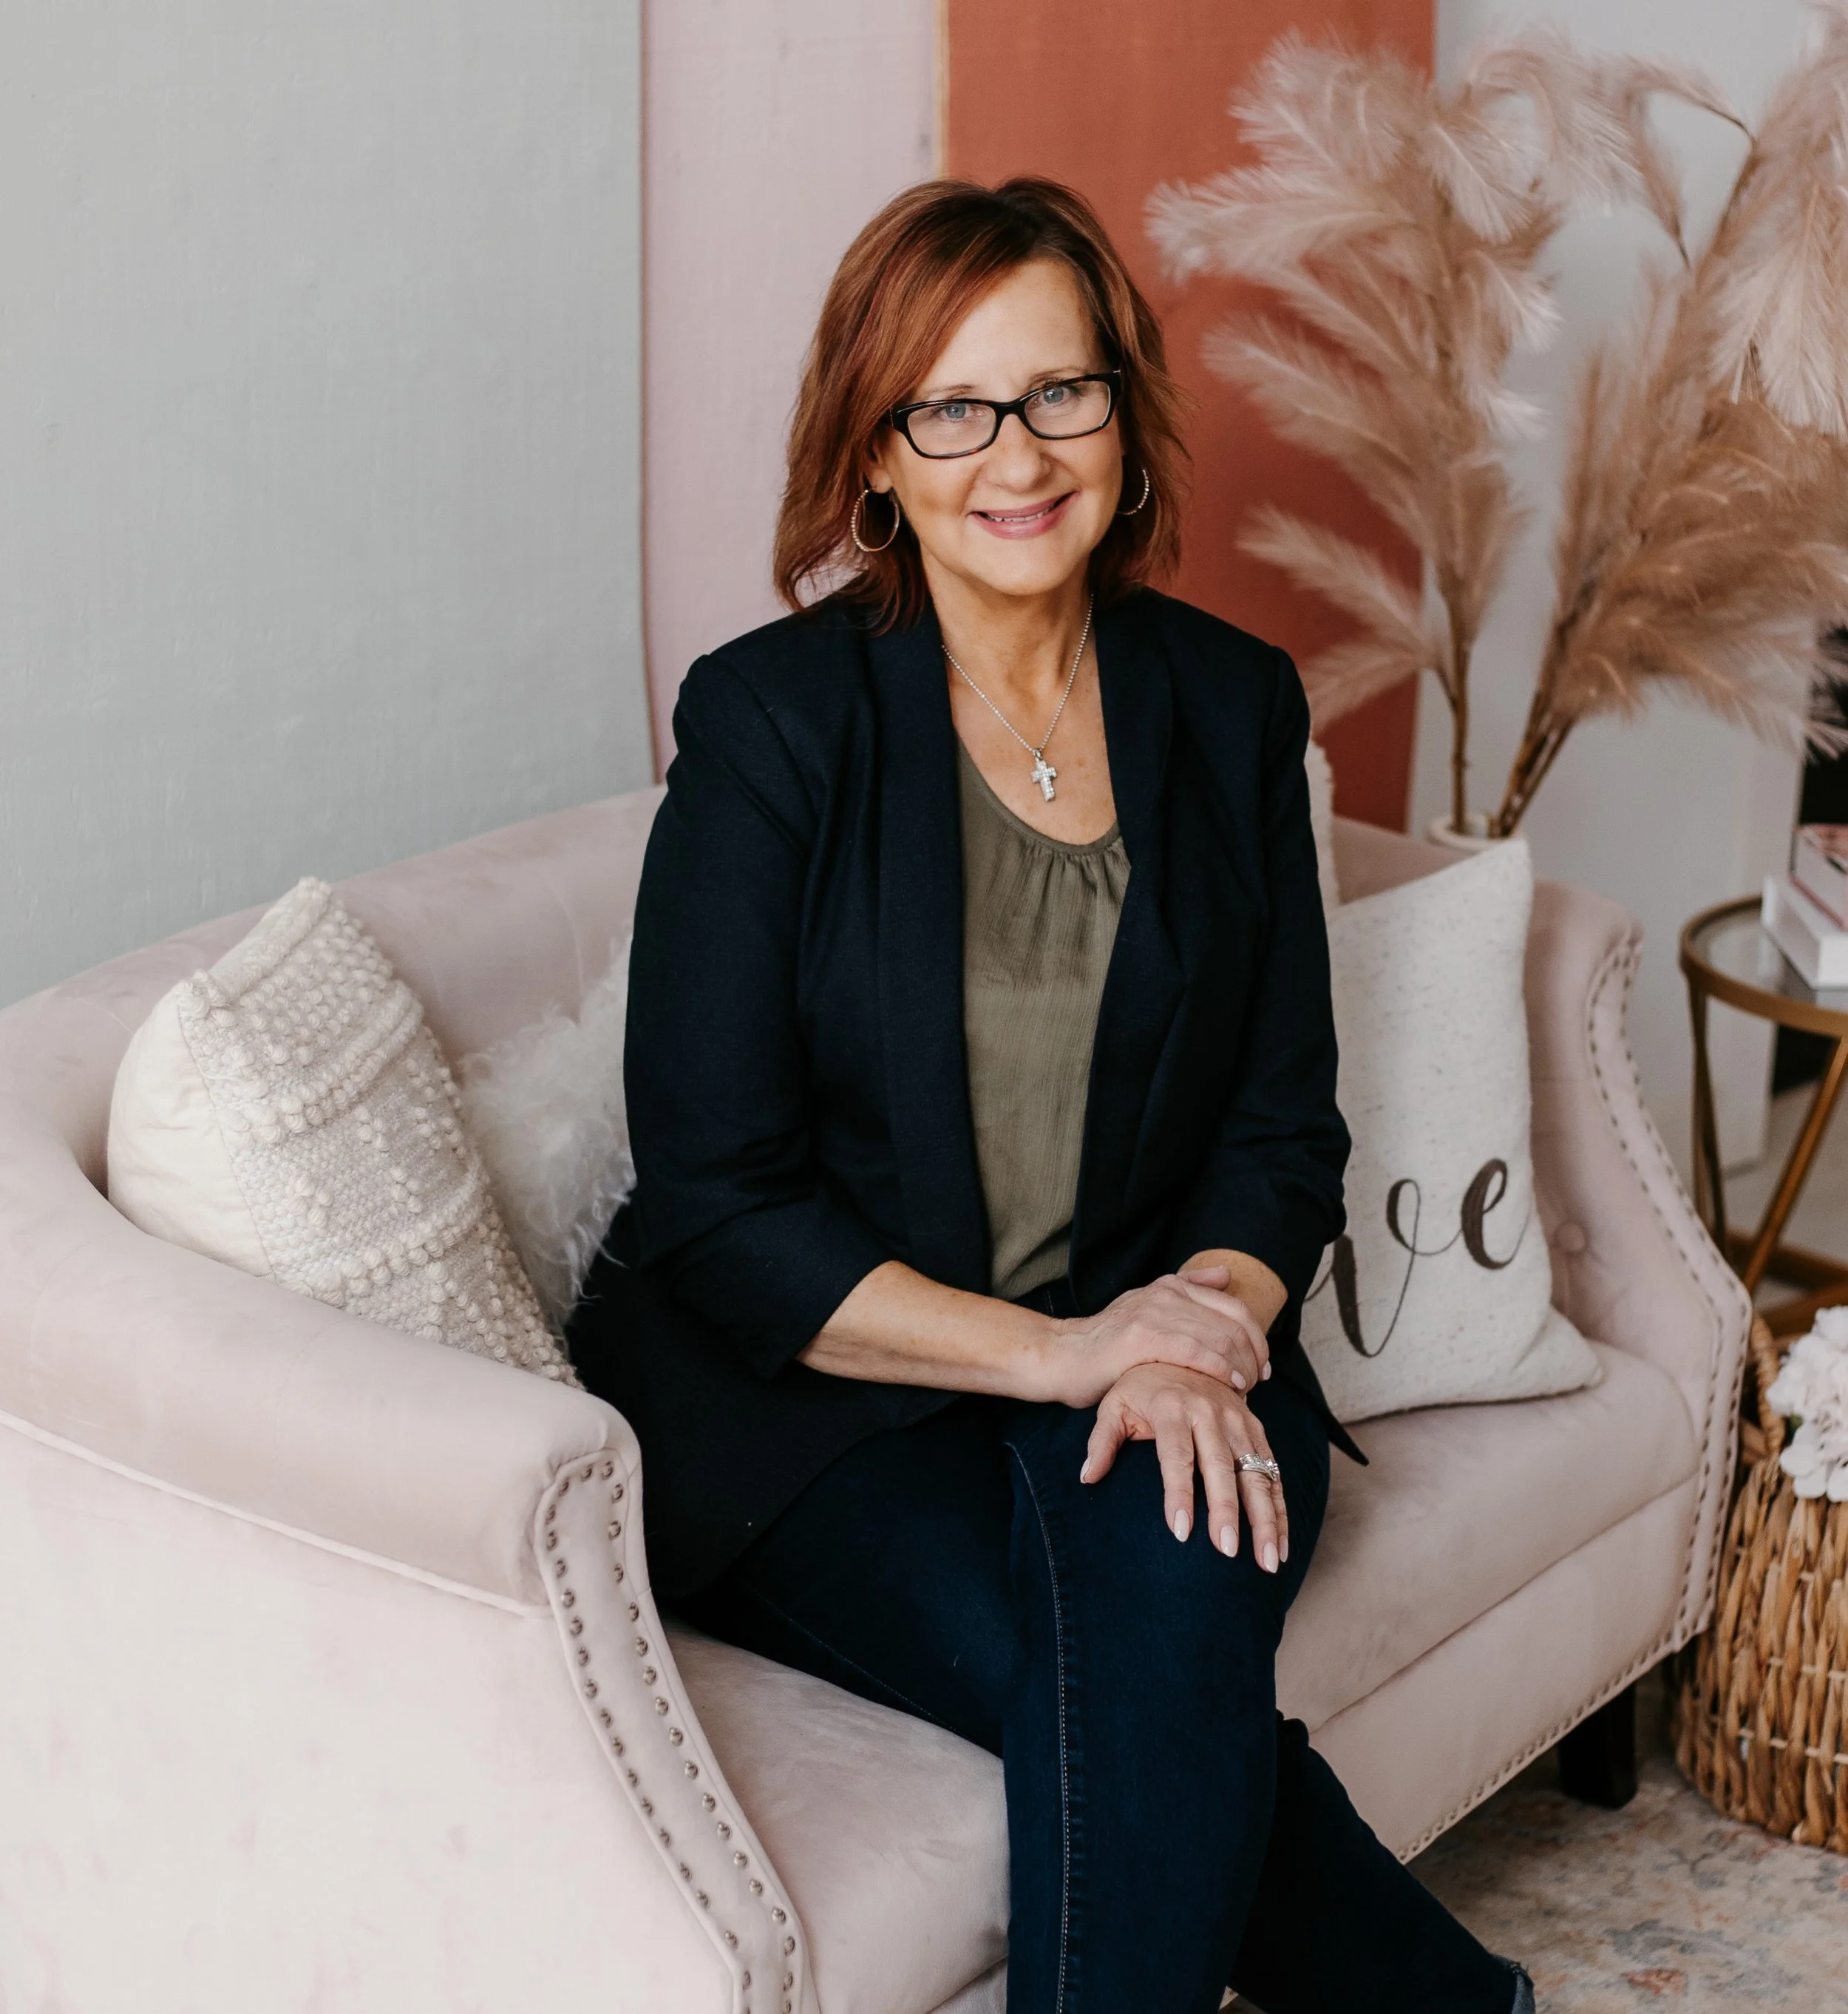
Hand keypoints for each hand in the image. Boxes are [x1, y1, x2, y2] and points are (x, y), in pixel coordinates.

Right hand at [1042, 1264, 1270, 1409]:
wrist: (1062, 1357)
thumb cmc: (1107, 1342)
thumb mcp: (1147, 1305)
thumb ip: (1187, 1287)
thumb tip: (1225, 1272)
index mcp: (1171, 1286)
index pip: (1234, 1306)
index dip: (1256, 1336)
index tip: (1262, 1364)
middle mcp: (1165, 1294)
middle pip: (1232, 1323)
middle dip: (1254, 1354)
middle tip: (1259, 1380)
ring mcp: (1153, 1314)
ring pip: (1218, 1337)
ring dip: (1241, 1365)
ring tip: (1247, 1387)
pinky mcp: (1142, 1339)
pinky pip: (1195, 1351)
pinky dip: (1220, 1369)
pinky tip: (1230, 1384)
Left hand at [1080, 1363, 1288, 1572]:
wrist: (1182, 1348)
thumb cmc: (1140, 1385)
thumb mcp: (1113, 1404)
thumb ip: (1101, 1440)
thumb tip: (1087, 1476)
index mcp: (1172, 1407)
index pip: (1176, 1455)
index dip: (1178, 1493)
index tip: (1180, 1533)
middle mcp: (1210, 1412)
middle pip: (1220, 1466)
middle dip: (1226, 1510)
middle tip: (1227, 1550)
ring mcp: (1237, 1420)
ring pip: (1256, 1472)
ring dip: (1265, 1517)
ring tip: (1269, 1560)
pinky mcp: (1255, 1428)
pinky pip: (1273, 1470)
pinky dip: (1280, 1508)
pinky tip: (1280, 1543)